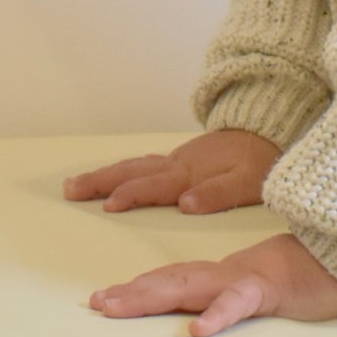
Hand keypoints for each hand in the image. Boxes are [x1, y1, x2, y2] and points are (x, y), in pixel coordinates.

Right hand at [62, 129, 280, 214]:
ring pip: (132, 166)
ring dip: (103, 175)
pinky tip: (112, 176)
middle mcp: (177, 164)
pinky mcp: (179, 160)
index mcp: (190, 173)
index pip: (155, 186)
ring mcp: (176, 160)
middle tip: (69, 189)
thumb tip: (184, 205)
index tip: (109, 205)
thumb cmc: (259, 162)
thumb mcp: (247, 182)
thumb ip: (217, 194)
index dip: (132, 195)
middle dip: (99, 181)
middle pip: (131, 172)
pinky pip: (141, 164)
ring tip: (74, 184)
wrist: (266, 130)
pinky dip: (121, 170)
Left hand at [89, 230, 336, 336]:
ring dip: (150, 296)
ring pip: (190, 286)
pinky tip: (197, 332)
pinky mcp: (269, 290)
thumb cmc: (300, 280)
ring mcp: (243, 280)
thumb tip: (201, 324)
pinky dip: (217, 315)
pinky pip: (238, 303)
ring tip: (117, 307)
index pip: (171, 280)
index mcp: (219, 277)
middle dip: (130, 293)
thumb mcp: (256, 293)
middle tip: (96, 304)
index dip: (136, 288)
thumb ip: (229, 302)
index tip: (102, 299)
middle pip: (169, 281)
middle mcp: (222, 275)